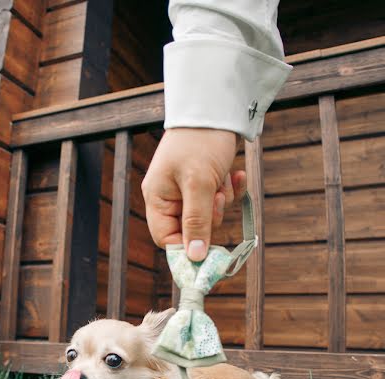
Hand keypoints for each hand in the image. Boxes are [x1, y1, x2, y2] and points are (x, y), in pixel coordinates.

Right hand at [142, 128, 246, 259]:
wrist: (216, 106)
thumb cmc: (200, 142)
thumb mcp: (199, 184)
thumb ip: (197, 222)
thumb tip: (195, 257)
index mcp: (157, 198)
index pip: (166, 238)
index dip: (186, 248)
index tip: (209, 254)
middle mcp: (169, 196)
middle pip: (190, 228)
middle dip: (209, 217)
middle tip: (217, 199)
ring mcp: (187, 188)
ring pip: (208, 214)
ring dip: (221, 200)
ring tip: (224, 179)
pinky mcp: (205, 179)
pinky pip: (218, 197)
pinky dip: (229, 189)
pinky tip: (235, 174)